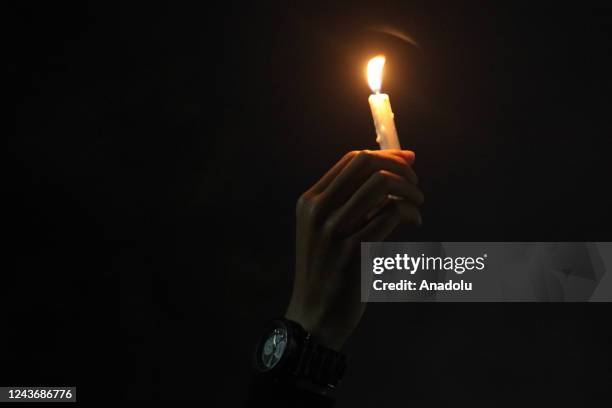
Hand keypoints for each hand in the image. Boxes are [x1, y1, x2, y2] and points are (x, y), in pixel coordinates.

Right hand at [285, 150, 423, 349]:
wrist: (314, 317)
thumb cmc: (329, 272)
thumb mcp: (329, 232)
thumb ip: (355, 203)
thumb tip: (400, 164)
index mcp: (309, 202)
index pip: (352, 160)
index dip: (386, 155)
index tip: (409, 162)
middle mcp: (318, 211)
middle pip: (366, 164)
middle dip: (399, 168)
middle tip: (415, 186)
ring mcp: (333, 231)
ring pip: (381, 184)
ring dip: (409, 190)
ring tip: (417, 205)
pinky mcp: (353, 252)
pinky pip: (391, 214)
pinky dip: (410, 212)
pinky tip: (414, 223)